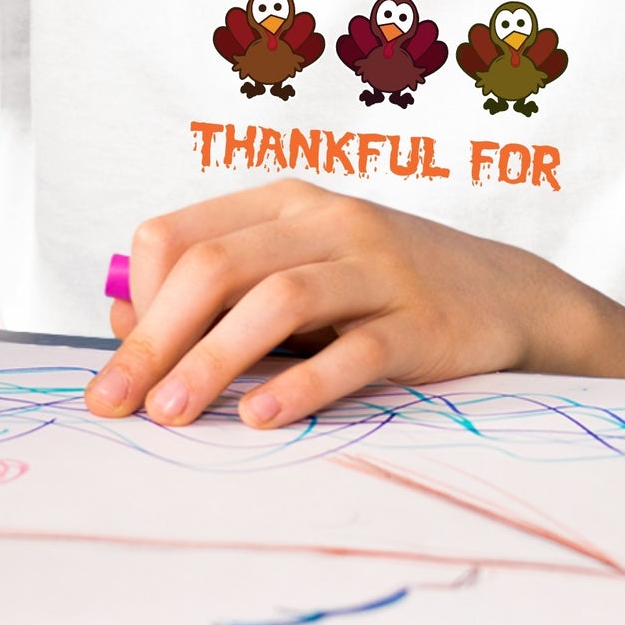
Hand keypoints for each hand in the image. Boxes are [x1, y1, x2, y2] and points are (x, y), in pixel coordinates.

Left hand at [84, 181, 624, 429]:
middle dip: (154, 340)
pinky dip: (302, 385)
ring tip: (172, 415)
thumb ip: (215, 298)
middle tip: (116, 403)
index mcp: (279, 206)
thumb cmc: (379, 292)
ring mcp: (376, 267)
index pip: (175, 237)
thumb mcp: (293, 276)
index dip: (137, 300)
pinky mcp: (421, 321)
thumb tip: (120, 327)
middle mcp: (324, 222)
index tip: (126, 362)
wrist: (507, 297)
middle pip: (213, 267)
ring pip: (275, 301)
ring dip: (212, 360)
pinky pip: (353, 350)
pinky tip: (261, 418)